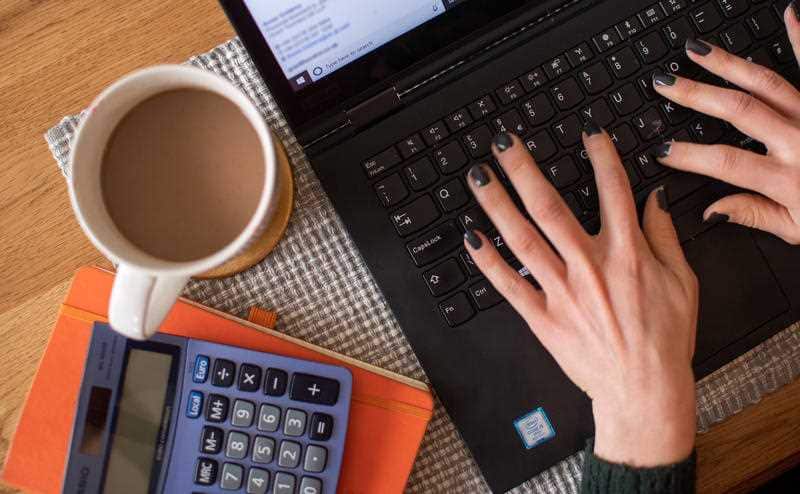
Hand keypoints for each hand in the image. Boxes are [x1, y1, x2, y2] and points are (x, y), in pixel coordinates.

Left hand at [464, 129, 697, 466]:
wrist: (644, 389)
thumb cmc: (665, 338)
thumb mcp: (682, 281)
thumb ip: (664, 234)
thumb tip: (654, 195)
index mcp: (627, 253)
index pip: (612, 190)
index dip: (600, 155)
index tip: (586, 131)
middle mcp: (589, 266)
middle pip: (549, 206)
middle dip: (523, 169)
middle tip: (503, 142)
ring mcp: (562, 292)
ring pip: (522, 239)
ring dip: (496, 205)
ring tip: (478, 177)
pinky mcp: (543, 318)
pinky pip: (509, 285)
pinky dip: (488, 261)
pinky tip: (471, 237)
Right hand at [652, 6, 799, 243]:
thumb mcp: (797, 230)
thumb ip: (753, 215)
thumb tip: (711, 211)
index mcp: (786, 179)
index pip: (725, 162)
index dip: (688, 155)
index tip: (662, 150)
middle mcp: (799, 141)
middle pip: (738, 110)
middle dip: (695, 94)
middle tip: (665, 83)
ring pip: (765, 83)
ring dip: (728, 64)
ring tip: (696, 50)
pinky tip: (791, 14)